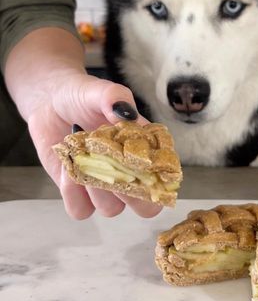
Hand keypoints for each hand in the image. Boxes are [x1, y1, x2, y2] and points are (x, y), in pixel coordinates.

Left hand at [27, 71, 162, 218]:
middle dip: (132, 194)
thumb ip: (114, 98)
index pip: (166, 177)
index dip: (158, 179)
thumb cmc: (82, 95)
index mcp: (145, 151)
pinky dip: (73, 193)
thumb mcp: (100, 90)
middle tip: (113, 166)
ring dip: (96, 188)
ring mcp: (104, 187)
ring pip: (111, 209)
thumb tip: (125, 113)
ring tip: (82, 157)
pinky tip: (67, 168)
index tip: (138, 162)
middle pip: (146, 207)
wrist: (49, 102)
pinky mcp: (77, 194)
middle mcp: (129, 174)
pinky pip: (81, 210)